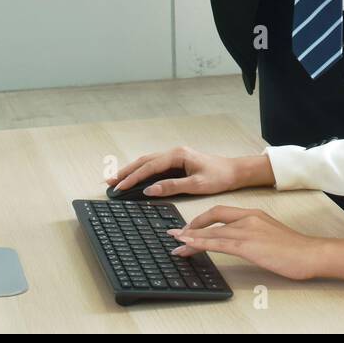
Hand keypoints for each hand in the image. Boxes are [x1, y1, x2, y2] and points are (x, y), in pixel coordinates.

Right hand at [107, 146, 263, 197]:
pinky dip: (142, 171)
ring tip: (115, 179)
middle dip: (126, 171)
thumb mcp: (197, 184)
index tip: (119, 187)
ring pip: (147, 162)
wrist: (234, 171)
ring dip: (131, 170)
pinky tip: (134, 178)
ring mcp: (175, 156)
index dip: (133, 177)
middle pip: (144, 161)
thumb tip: (149, 190)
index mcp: (178, 155)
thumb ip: (172, 186)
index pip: (149, 167)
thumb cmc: (219, 176)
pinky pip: (154, 165)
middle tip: (109, 182)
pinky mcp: (177, 162)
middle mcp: (174, 152)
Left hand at [168, 205, 343, 281]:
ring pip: (211, 231)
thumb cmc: (295, 248)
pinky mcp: (247, 244)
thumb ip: (256, 235)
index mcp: (254, 214)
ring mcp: (247, 230)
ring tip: (175, 244)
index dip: (204, 218)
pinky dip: (200, 244)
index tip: (191, 227)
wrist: (310, 253)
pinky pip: (217, 243)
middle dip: (192, 225)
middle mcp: (248, 218)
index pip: (223, 212)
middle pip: (213, 217)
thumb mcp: (272, 235)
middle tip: (175, 233)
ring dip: (190, 238)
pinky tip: (189, 247)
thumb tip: (243, 243)